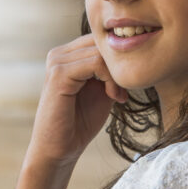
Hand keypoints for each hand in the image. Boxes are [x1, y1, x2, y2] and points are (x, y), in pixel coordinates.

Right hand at [26, 33, 127, 165]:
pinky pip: (95, 63)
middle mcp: (59, 53)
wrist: (60, 149)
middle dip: (118, 66)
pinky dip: (110, 79)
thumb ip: (110, 70)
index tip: (123, 87)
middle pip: (102, 42)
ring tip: (116, 96)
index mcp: (67, 55)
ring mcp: (56, 62)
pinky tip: (112, 96)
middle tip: (122, 93)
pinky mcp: (59, 74)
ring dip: (116, 74)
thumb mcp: (102, 90)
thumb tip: (130, 54)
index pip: (100, 39)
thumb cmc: (80, 122)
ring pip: (101, 51)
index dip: (117, 60)